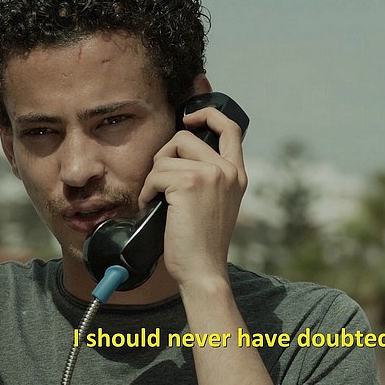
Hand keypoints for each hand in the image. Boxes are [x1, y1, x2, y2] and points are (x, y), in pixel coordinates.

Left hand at [137, 106, 247, 287]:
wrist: (203, 270)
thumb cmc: (202, 242)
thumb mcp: (217, 203)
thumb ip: (209, 175)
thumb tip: (177, 150)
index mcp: (237, 174)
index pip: (230, 128)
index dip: (208, 114)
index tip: (189, 118)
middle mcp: (228, 171)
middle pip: (185, 137)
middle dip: (164, 157)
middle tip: (161, 184)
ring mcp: (211, 175)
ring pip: (166, 155)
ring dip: (154, 178)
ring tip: (158, 201)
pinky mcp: (190, 183)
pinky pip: (156, 174)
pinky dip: (147, 191)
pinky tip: (152, 208)